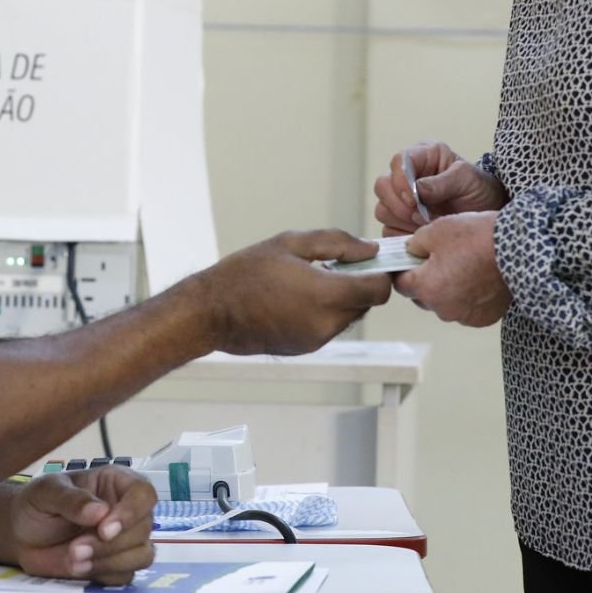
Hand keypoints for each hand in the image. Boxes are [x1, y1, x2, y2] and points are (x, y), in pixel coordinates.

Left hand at [9, 467, 156, 585]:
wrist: (21, 534)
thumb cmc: (37, 503)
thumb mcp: (47, 492)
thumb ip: (71, 499)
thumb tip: (100, 511)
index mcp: (115, 483)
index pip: (143, 493)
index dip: (131, 512)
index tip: (104, 529)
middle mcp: (125, 511)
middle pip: (144, 528)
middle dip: (111, 544)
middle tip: (76, 548)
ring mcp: (123, 540)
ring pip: (141, 555)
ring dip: (110, 562)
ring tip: (75, 560)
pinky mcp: (114, 566)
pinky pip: (125, 576)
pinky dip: (103, 575)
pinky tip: (79, 569)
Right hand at [196, 229, 391, 355]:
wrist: (211, 313)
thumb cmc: (245, 273)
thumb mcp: (290, 243)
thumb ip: (337, 243)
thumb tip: (370, 250)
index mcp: (326, 295)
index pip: (379, 290)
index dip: (381, 274)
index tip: (369, 261)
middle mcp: (326, 324)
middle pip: (365, 304)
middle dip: (358, 284)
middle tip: (333, 265)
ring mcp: (317, 340)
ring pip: (348, 316)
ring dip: (340, 298)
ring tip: (309, 280)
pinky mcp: (306, 349)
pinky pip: (329, 327)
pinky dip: (324, 312)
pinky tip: (297, 297)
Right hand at [374, 141, 508, 233]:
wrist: (487, 213)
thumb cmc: (479, 189)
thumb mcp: (467, 179)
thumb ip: (442, 182)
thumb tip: (417, 190)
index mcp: (422, 156)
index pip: (398, 161)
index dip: (401, 181)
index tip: (415, 200)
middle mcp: (407, 176)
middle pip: (382, 185)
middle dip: (399, 204)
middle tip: (420, 215)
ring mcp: (401, 200)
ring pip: (382, 209)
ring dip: (402, 220)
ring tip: (427, 223)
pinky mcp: (401, 222)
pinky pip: (388, 230)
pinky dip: (402, 234)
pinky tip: (422, 233)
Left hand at [393, 211, 510, 326]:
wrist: (518, 250)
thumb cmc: (475, 238)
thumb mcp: (435, 231)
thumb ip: (414, 245)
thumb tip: (409, 252)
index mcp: (427, 288)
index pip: (401, 284)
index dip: (403, 270)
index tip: (409, 260)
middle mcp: (443, 309)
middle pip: (423, 296)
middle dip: (426, 280)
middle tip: (439, 260)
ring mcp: (464, 316)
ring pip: (445, 304)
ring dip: (447, 291)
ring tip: (462, 268)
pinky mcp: (483, 319)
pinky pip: (466, 309)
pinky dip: (467, 299)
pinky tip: (477, 280)